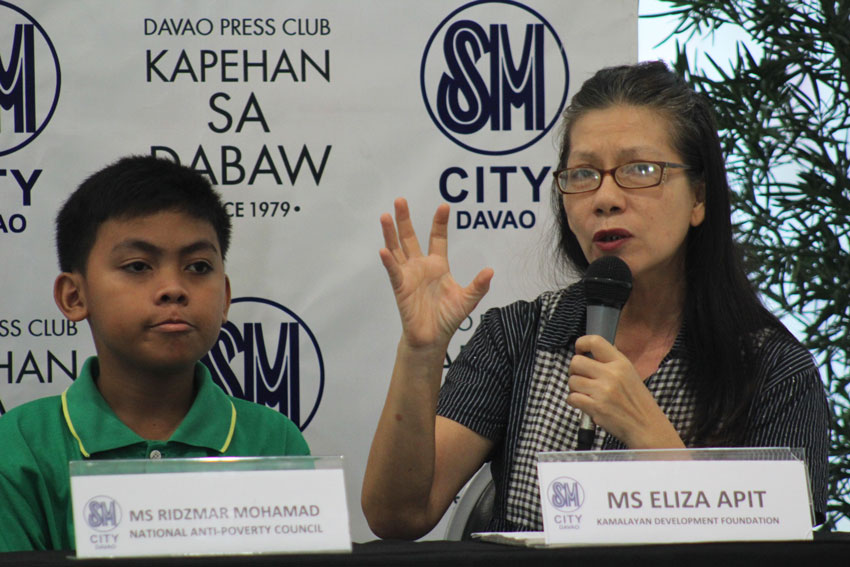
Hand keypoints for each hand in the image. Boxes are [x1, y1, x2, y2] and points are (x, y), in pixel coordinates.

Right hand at [379, 198, 492, 349]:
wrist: (432, 338)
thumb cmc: (448, 318)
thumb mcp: (467, 300)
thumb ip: (479, 285)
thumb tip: (491, 271)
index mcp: (438, 265)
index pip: (437, 238)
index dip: (439, 222)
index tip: (443, 206)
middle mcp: (421, 266)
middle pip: (410, 238)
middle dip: (405, 219)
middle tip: (401, 200)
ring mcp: (408, 275)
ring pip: (397, 249)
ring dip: (390, 233)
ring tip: (385, 216)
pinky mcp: (400, 287)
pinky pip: (393, 271)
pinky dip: (388, 261)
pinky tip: (383, 250)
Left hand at [566, 335, 684, 448]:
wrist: (646, 426)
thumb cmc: (637, 402)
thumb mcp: (630, 374)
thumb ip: (612, 363)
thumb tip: (591, 351)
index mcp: (621, 363)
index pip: (595, 341)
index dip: (581, 344)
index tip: (579, 351)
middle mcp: (611, 374)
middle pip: (576, 362)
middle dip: (574, 370)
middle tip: (581, 378)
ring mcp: (603, 391)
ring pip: (572, 381)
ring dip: (574, 388)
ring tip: (586, 394)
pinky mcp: (596, 407)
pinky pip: (572, 398)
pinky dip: (574, 401)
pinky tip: (584, 403)